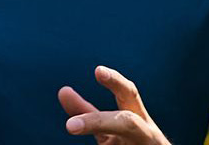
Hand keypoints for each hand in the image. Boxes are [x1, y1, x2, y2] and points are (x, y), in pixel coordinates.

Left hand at [57, 65, 171, 144]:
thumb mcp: (111, 127)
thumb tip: (63, 90)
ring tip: (74, 128)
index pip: (128, 95)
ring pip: (121, 144)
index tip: (98, 70)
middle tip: (69, 126)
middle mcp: (145, 134)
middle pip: (127, 123)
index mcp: (138, 119)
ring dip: (101, 134)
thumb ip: (88, 112)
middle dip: (98, 122)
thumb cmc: (131, 142)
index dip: (115, 82)